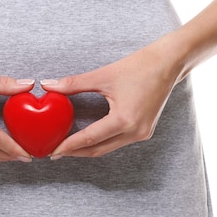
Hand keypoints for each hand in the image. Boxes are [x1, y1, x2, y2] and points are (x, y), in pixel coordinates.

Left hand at [41, 39, 183, 158]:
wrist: (169, 63)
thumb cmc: (139, 66)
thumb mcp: (103, 75)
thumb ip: (73, 83)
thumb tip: (47, 85)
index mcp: (124, 120)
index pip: (89, 139)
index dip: (68, 146)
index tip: (52, 151)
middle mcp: (135, 132)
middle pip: (98, 150)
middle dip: (75, 153)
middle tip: (55, 152)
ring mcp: (142, 134)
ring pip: (108, 148)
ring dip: (88, 148)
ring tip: (67, 147)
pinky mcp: (145, 131)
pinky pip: (118, 142)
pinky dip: (102, 142)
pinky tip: (88, 138)